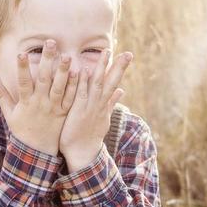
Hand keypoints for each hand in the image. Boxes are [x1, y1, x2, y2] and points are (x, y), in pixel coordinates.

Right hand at [0, 39, 78, 155]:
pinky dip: (76, 85)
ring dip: (64, 71)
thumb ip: (1, 94)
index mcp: (26, 103)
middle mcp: (40, 104)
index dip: (21, 68)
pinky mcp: (64, 112)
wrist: (37, 152)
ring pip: (60, 87)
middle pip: (44, 79)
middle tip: (50, 42)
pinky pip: (71, 98)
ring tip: (67, 55)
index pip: (23, 82)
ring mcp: (54, 108)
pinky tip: (80, 72)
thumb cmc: (21, 130)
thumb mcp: (9, 113)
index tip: (21, 53)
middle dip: (47, 60)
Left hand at [59, 48, 131, 169]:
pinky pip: (81, 94)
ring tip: (106, 53)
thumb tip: (121, 90)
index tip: (126, 54)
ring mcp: (90, 107)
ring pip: (98, 84)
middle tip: (128, 52)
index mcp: (104, 105)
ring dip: (102, 68)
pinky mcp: (78, 111)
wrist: (82, 154)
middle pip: (111, 82)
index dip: (120, 68)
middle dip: (119, 66)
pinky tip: (84, 70)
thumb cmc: (90, 135)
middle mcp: (100, 104)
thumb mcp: (103, 118)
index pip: (114, 83)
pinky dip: (83, 82)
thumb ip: (111, 102)